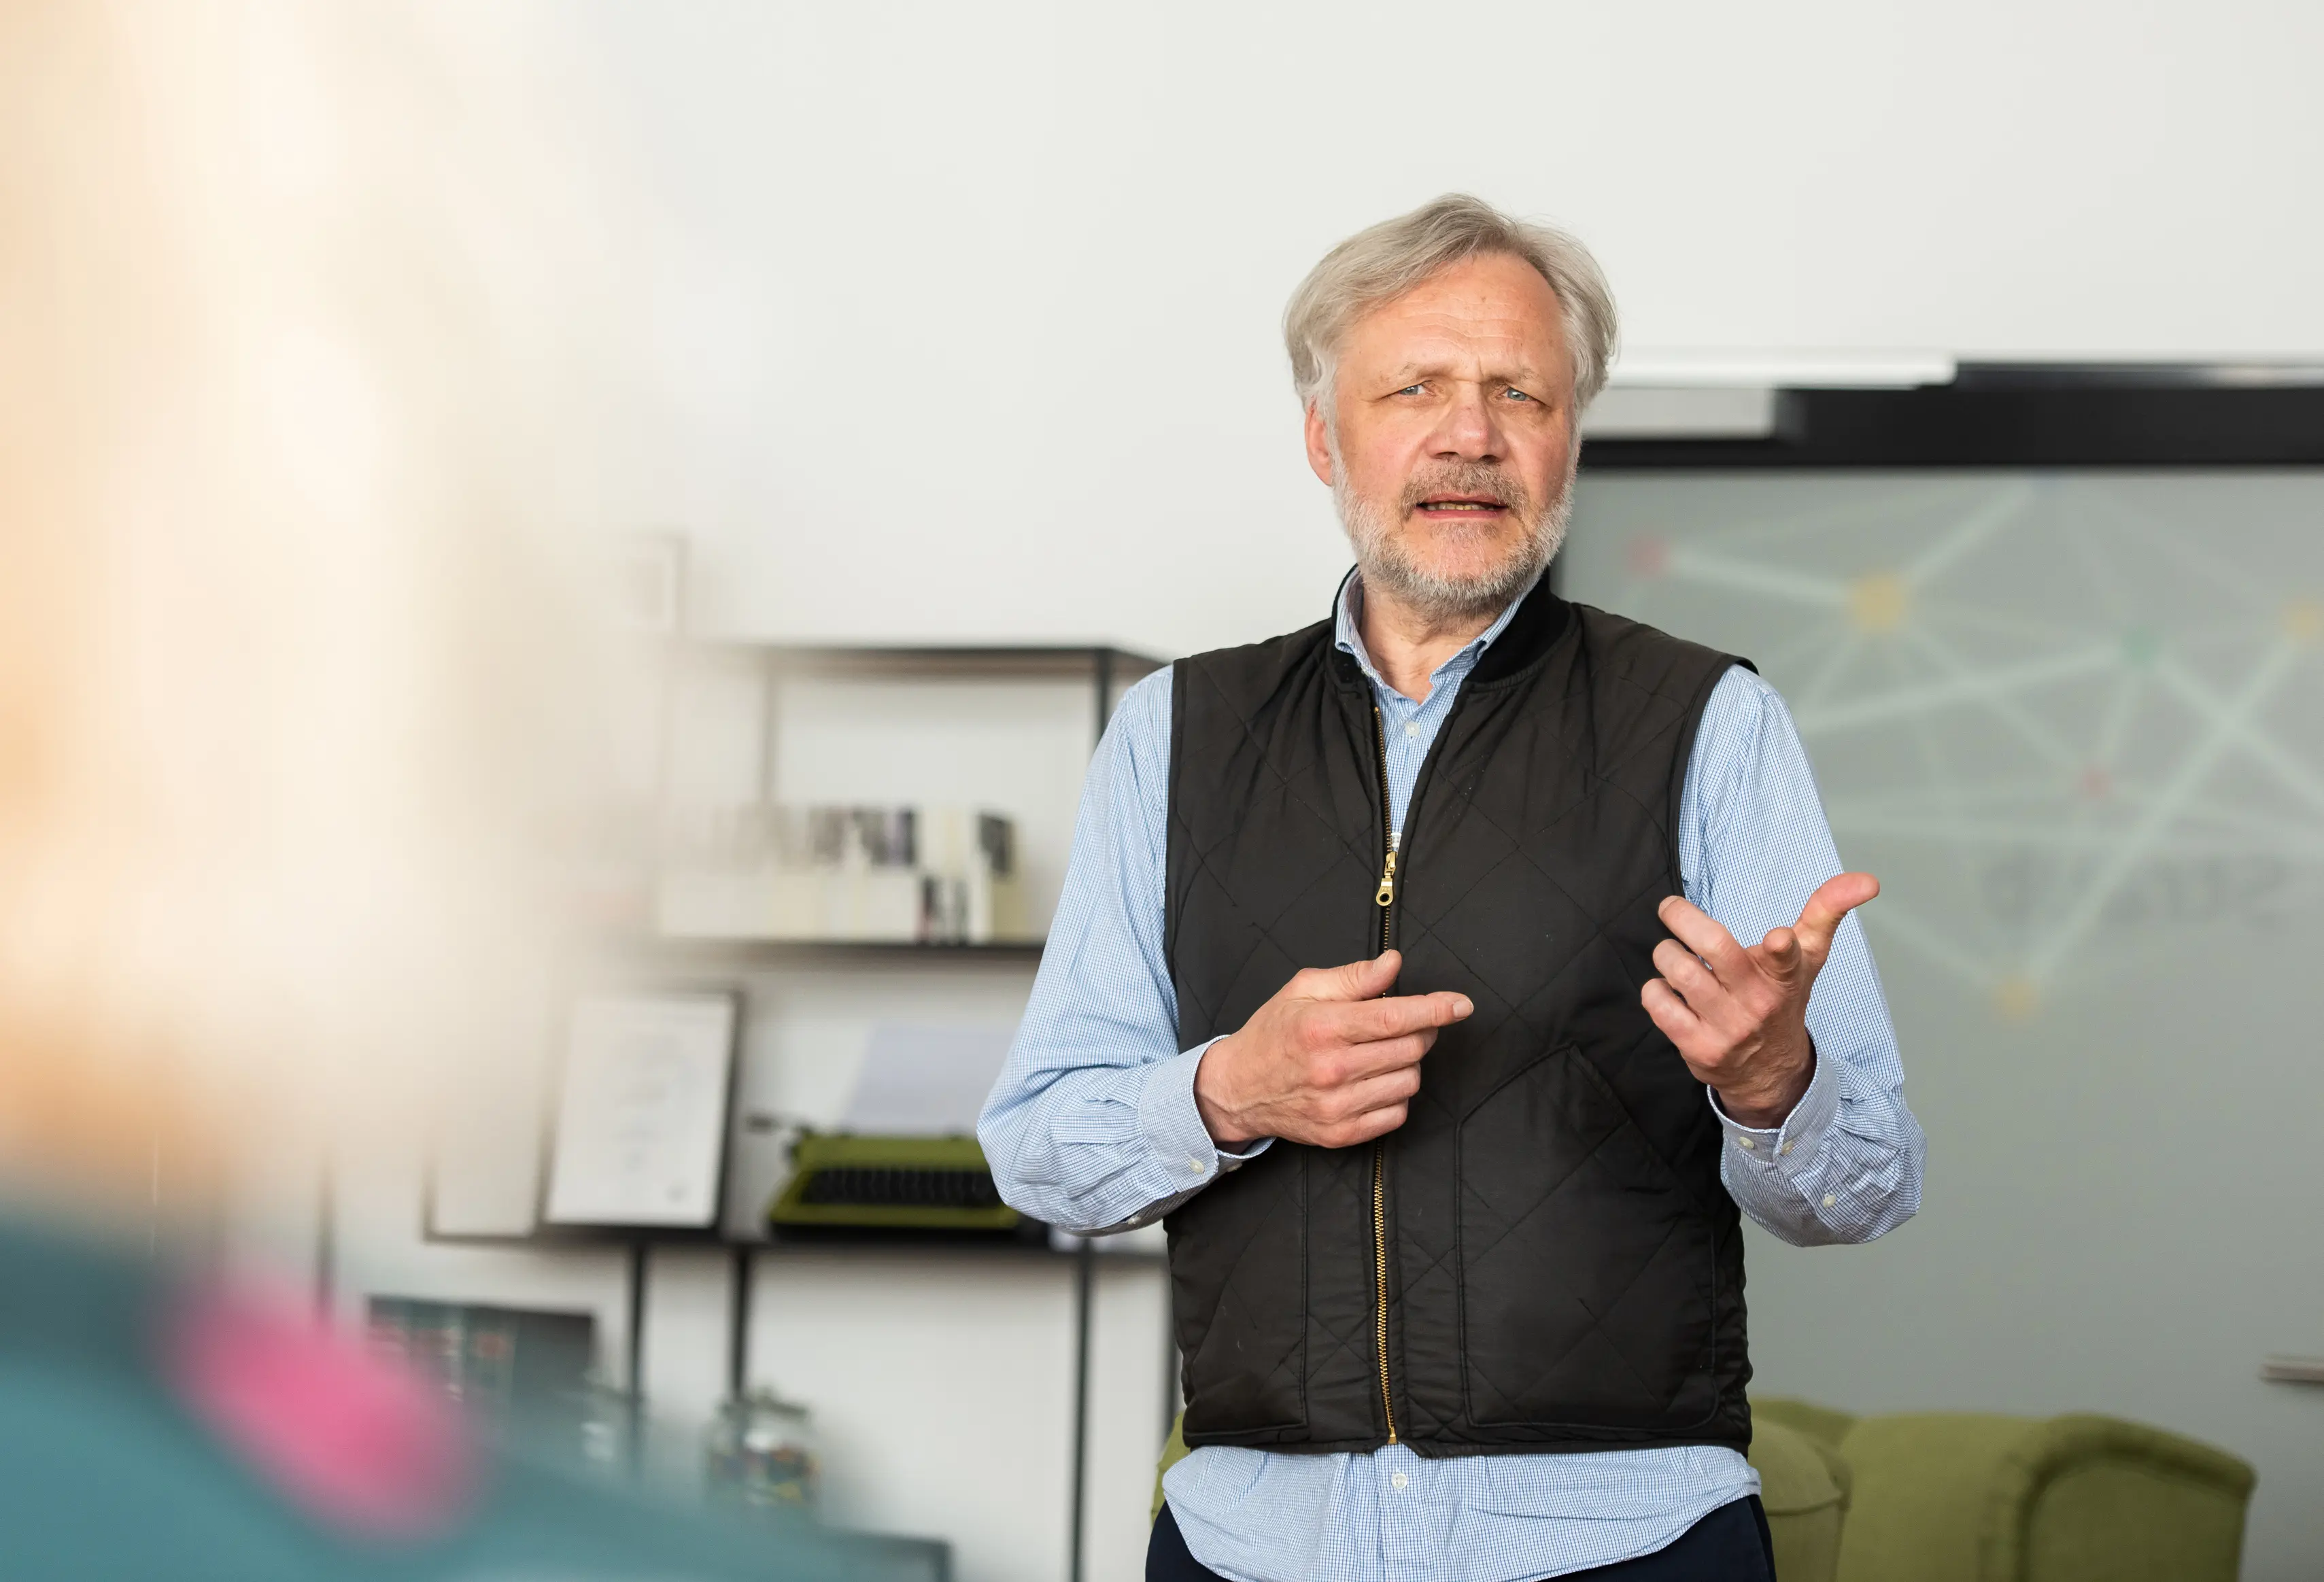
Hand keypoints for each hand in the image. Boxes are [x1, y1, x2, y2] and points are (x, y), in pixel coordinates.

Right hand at [1193, 950, 1472, 1148]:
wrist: (1237, 1088)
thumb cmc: (1273, 1033)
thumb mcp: (1303, 990)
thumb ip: (1353, 977)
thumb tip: (1394, 964)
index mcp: (1322, 1027)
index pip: (1394, 1018)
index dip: (1435, 1009)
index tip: (1461, 1004)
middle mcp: (1331, 1069)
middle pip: (1409, 1049)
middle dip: (1421, 1031)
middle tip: (1406, 1023)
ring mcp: (1337, 1106)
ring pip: (1409, 1082)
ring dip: (1408, 1063)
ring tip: (1382, 1053)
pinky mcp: (1341, 1134)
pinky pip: (1397, 1114)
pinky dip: (1396, 1095)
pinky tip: (1375, 1081)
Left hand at [1641, 873, 1879, 1128]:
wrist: (1768, 1072)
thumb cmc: (1781, 1001)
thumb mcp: (1808, 958)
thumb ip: (1827, 912)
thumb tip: (1866, 880)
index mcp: (1785, 976)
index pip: (1788, 959)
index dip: (1781, 948)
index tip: (1776, 938)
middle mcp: (1757, 1002)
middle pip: (1715, 949)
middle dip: (1683, 918)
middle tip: (1671, 909)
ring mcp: (1727, 1028)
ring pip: (1681, 972)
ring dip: (1666, 953)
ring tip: (1673, 953)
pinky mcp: (1698, 1047)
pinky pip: (1659, 1004)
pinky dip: (1654, 989)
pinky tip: (1668, 988)